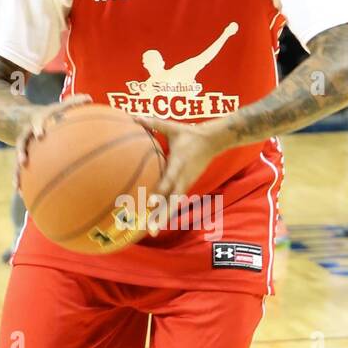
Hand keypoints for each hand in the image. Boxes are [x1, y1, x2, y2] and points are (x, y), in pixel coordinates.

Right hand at [14, 94, 91, 183]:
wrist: (25, 119)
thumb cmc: (49, 115)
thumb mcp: (59, 106)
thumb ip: (73, 103)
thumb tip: (89, 97)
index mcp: (36, 122)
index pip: (36, 123)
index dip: (38, 128)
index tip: (40, 135)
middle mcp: (27, 135)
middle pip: (21, 143)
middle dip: (22, 151)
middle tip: (23, 160)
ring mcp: (23, 147)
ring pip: (17, 160)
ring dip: (17, 172)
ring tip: (18, 186)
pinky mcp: (23, 158)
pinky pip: (20, 171)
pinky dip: (21, 182)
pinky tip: (23, 195)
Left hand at [136, 117, 226, 232]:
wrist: (214, 141)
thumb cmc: (190, 133)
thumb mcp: (172, 127)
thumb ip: (152, 123)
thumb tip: (133, 116)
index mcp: (178, 163)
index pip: (170, 179)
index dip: (161, 191)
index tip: (151, 202)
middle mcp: (183, 177)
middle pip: (172, 200)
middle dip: (161, 215)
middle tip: (151, 229)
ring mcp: (186, 183)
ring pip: (174, 204)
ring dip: (163, 218)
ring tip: (152, 231)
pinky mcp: (187, 186)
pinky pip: (176, 201)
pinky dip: (167, 211)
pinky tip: (157, 222)